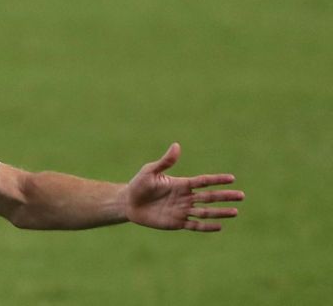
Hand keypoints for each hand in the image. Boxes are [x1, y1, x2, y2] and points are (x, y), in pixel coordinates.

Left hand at [125, 143, 243, 231]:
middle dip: (225, 196)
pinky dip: (207, 226)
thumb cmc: (139, 184)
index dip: (217, 180)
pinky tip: (220, 226)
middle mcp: (185, 197)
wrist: (129, 203)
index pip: (203, 181)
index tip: (232, 178)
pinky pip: (195, 225)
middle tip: (241, 195)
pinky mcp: (177, 223)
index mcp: (181, 184)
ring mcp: (183, 210)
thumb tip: (177, 145)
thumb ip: (165, 161)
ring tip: (235, 211)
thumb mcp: (150, 171)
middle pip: (209, 197)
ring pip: (206, 212)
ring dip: (220, 212)